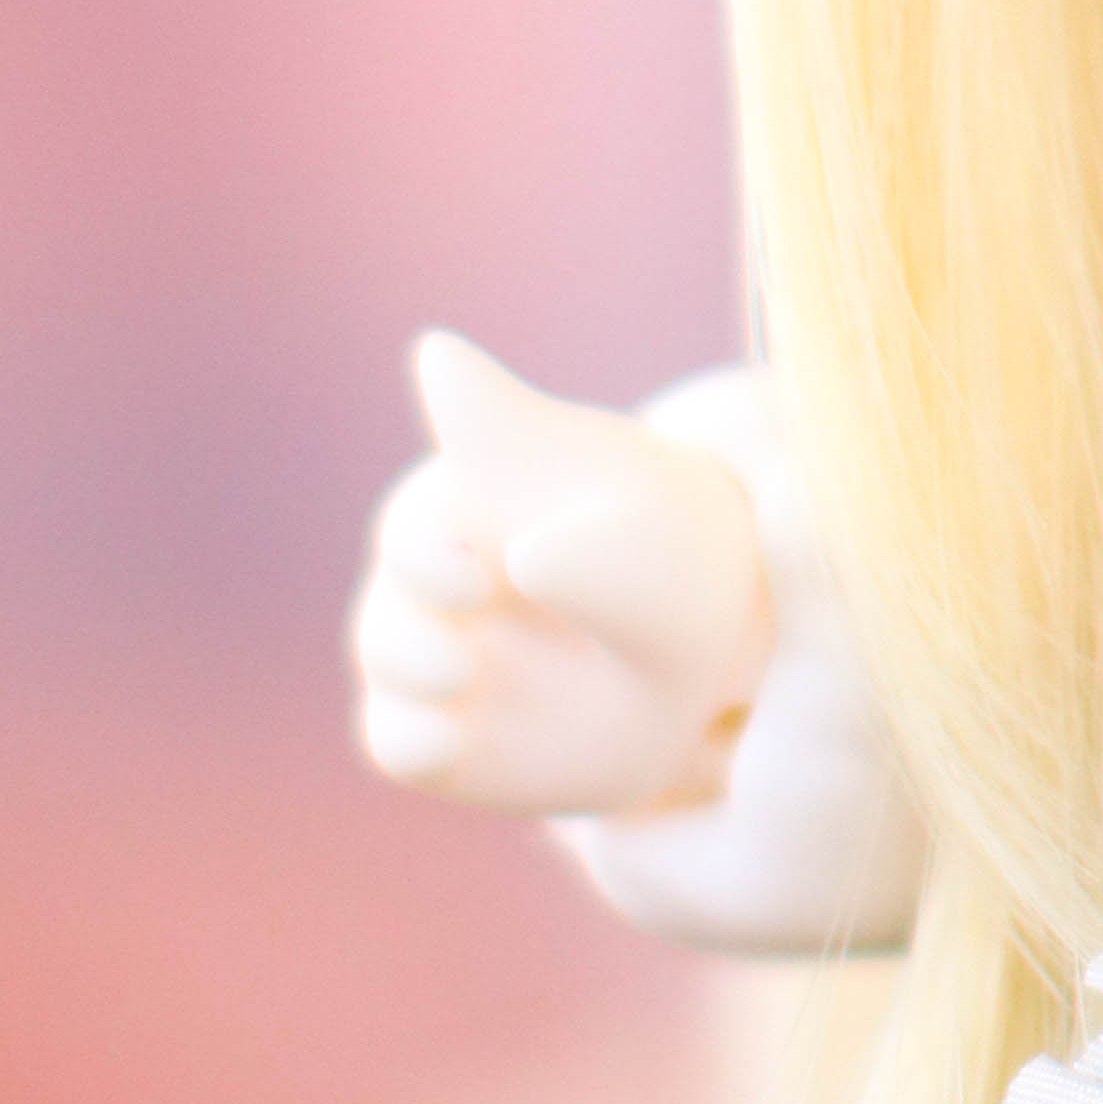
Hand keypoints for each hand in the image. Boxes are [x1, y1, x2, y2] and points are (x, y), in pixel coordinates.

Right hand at [350, 330, 774, 818]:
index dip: (426, 546)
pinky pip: (402, 743)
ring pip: (389, 665)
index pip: (418, 523)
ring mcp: (439, 657)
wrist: (713, 656)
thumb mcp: (639, 511)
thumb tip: (438, 358)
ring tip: (458, 671)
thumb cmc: (671, 550)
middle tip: (464, 623)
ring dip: (411, 669)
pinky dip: (413, 742)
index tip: (475, 563)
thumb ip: (540, 450)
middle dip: (410, 615)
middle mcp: (438, 578)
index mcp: (472, 501)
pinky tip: (444, 745)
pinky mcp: (450, 737)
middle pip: (393, 598)